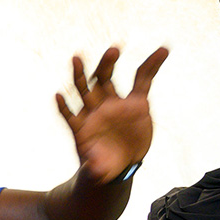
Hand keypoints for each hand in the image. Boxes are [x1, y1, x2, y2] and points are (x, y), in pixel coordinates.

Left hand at [55, 46, 168, 184]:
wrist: (121, 163)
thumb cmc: (103, 165)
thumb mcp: (99, 170)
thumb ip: (96, 168)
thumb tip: (95, 170)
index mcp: (83, 126)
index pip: (69, 113)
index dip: (63, 106)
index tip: (57, 96)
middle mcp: (96, 110)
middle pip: (87, 88)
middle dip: (84, 74)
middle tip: (80, 58)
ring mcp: (115, 104)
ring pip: (108, 79)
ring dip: (108, 63)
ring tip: (114, 48)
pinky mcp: (136, 104)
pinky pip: (143, 81)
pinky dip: (151, 67)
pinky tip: (162, 51)